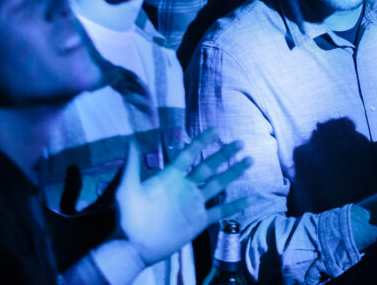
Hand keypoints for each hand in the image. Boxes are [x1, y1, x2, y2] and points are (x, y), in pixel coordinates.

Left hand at [116, 128, 252, 265]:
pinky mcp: (198, 221)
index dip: (202, 142)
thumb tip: (131, 140)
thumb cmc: (127, 217)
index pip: (189, 154)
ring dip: (233, 173)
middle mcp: (185, 187)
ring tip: (249, 160)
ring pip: (218, 184)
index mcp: (170, 177)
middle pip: (209, 166)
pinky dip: (235, 204)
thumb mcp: (127, 188)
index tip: (215, 130)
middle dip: (224, 154)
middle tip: (239, 142)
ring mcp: (193, 204)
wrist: (132, 246)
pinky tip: (250, 197)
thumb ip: (131, 165)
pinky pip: (220, 211)